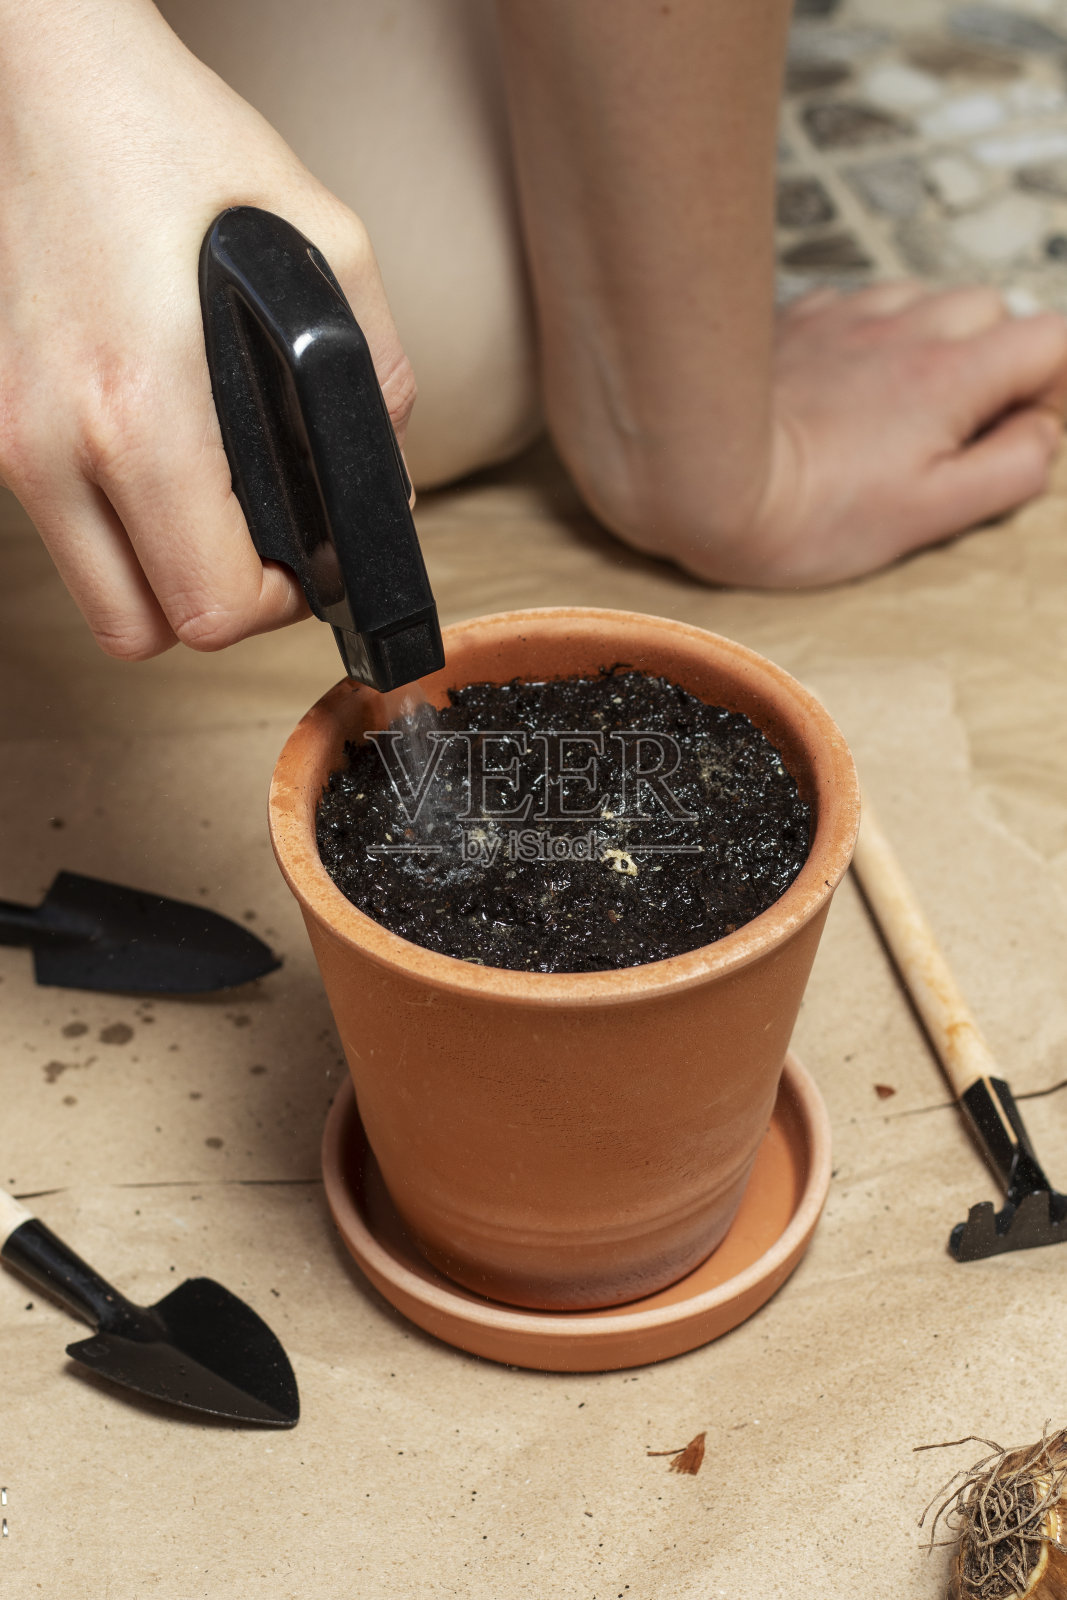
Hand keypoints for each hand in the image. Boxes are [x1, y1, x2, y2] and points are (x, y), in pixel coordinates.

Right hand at [0, 0, 414, 658]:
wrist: (49, 82)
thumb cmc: (172, 140)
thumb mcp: (327, 238)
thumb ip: (376, 370)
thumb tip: (382, 464)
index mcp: (138, 411)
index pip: (212, 604)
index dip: (280, 605)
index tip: (309, 562)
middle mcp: (54, 441)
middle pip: (145, 630)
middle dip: (220, 604)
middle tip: (266, 548)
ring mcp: (12, 438)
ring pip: (100, 596)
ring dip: (166, 580)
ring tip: (219, 514)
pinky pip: (69, 535)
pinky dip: (125, 531)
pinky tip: (167, 467)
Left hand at [707, 283, 1066, 586]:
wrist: (699, 480)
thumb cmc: (810, 515)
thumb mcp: (932, 515)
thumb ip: (1011, 468)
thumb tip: (1042, 430)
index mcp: (954, 374)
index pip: (1055, 338)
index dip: (1056, 384)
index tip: (1022, 428)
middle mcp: (908, 326)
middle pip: (992, 311)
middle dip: (993, 360)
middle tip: (952, 429)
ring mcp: (848, 314)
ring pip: (923, 299)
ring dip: (929, 340)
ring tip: (891, 406)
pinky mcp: (796, 318)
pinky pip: (856, 304)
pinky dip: (866, 334)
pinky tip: (838, 384)